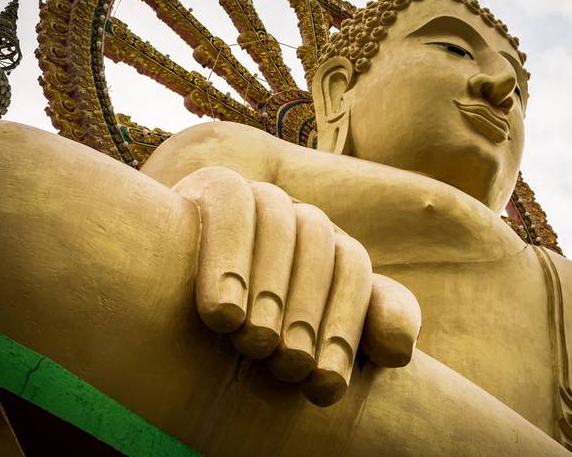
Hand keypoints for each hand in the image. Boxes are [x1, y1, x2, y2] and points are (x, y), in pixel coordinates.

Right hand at [173, 167, 420, 405]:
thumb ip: (366, 330)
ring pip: (281, 220)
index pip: (353, 269)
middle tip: (288, 365)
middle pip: (320, 243)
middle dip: (308, 310)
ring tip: (255, 342)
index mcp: (332, 247)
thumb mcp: (311, 338)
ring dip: (272, 285)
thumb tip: (401, 348)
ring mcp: (261, 196)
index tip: (324, 384)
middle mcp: (301, 215)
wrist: (170, 287)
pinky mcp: (216, 185)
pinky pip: (232, 202)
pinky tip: (222, 311)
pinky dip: (230, 256)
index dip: (345, 326)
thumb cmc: (253, 331)